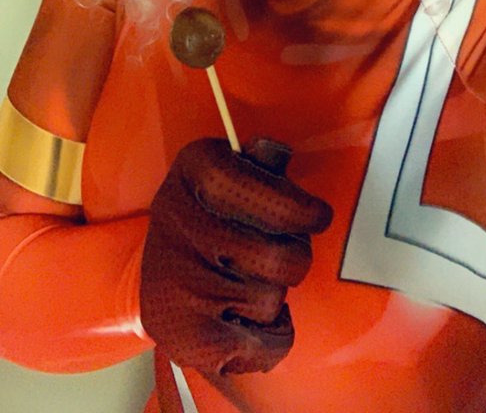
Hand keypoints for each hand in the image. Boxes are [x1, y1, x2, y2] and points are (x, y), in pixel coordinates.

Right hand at [140, 137, 332, 377]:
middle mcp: (181, 223)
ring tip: (250, 283)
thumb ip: (258, 164)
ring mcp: (180, 284)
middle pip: (279, 254)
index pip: (260, 192)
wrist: (153, 277)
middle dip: (294, 256)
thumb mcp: (225, 172)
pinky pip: (267, 344)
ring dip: (275, 295)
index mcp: (194, 171)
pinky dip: (272, 337)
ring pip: (273, 299)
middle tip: (279, 253)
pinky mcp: (187, 337)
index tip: (318, 217)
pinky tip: (248, 318)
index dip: (297, 209)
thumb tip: (277, 155)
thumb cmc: (209, 216)